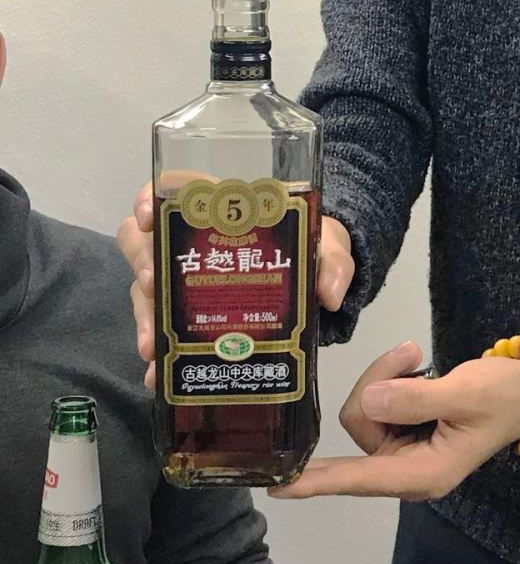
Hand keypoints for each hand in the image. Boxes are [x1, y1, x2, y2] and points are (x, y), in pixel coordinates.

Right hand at [117, 175, 354, 389]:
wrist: (314, 285)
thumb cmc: (312, 249)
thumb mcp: (328, 246)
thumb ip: (334, 262)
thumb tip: (330, 293)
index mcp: (223, 210)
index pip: (175, 191)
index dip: (151, 198)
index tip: (148, 217)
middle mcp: (192, 241)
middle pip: (144, 240)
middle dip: (142, 261)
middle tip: (151, 286)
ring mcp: (183, 280)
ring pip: (144, 288)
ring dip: (145, 315)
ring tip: (151, 347)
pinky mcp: (186, 315)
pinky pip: (160, 328)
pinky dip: (158, 349)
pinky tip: (158, 373)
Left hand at [269, 344, 519, 501]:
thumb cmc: (504, 396)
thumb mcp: (464, 393)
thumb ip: (415, 398)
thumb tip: (371, 402)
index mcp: (422, 473)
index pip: (359, 478)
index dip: (318, 480)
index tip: (278, 487)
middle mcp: (407, 468)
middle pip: (360, 424)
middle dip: (378, 381)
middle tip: (412, 351)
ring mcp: (403, 448)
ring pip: (366, 407)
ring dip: (387, 373)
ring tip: (418, 355)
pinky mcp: (403, 428)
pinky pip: (378, 400)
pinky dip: (393, 375)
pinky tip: (417, 364)